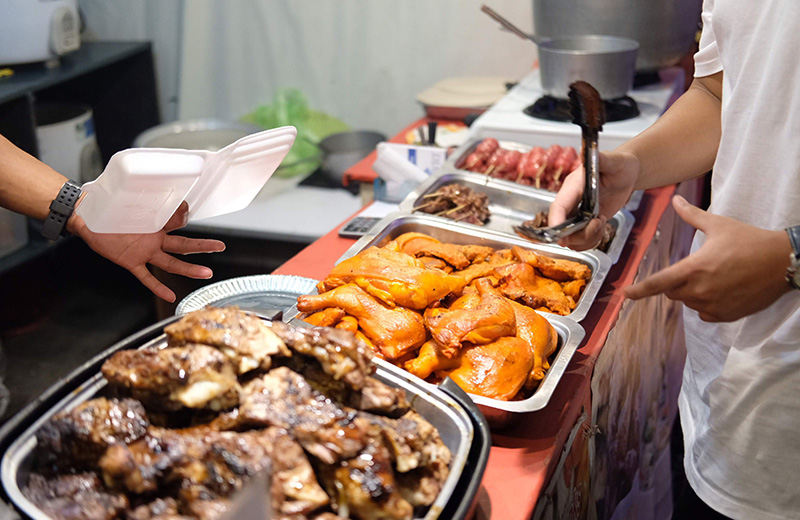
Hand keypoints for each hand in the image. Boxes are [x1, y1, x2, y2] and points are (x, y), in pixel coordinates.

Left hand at [70, 202, 225, 302]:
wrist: (86, 218)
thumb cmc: (106, 206)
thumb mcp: (127, 197)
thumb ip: (142, 196)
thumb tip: (154, 186)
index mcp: (155, 221)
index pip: (178, 219)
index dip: (184, 214)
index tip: (186, 209)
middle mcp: (154, 238)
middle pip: (184, 244)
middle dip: (203, 246)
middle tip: (220, 246)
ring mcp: (145, 251)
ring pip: (172, 262)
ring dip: (189, 269)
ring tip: (206, 273)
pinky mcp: (132, 262)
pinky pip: (147, 277)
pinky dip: (158, 287)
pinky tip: (170, 296)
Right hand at [548, 151, 639, 249]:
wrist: (626, 174)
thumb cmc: (619, 164)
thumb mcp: (613, 161)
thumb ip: (601, 158)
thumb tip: (585, 150)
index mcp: (572, 186)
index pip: (558, 206)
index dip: (556, 223)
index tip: (561, 238)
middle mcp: (571, 202)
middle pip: (562, 229)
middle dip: (579, 235)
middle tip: (599, 223)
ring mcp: (577, 215)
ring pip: (572, 239)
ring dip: (588, 238)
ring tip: (601, 223)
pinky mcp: (585, 224)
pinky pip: (581, 242)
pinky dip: (592, 241)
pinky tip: (601, 226)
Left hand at [625, 195, 792, 321]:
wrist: (783, 262)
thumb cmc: (750, 241)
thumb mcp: (719, 225)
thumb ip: (692, 216)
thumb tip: (676, 201)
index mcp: (694, 268)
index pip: (658, 283)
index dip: (639, 290)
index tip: (626, 294)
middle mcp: (700, 290)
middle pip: (672, 292)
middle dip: (676, 281)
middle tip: (696, 268)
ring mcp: (713, 305)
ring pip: (689, 303)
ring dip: (692, 292)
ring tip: (715, 276)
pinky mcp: (726, 315)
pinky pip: (705, 313)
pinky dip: (707, 304)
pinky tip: (722, 290)